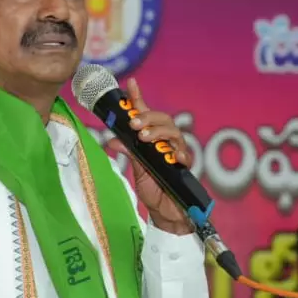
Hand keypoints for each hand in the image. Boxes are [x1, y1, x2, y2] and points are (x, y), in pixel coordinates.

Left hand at [105, 78, 193, 235]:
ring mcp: (176, 153)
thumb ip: (129, 152)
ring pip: (173, 132)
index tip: (131, 84)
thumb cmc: (153, 190)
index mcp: (151, 140)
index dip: (139, 99)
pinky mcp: (185, 167)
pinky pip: (185, 154)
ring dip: (158, 132)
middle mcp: (165, 143)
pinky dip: (179, 152)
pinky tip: (173, 155)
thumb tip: (112, 139)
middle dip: (148, 117)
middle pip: (162, 119)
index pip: (145, 115)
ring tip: (144, 138)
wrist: (166, 213)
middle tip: (134, 124)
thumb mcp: (137, 170)